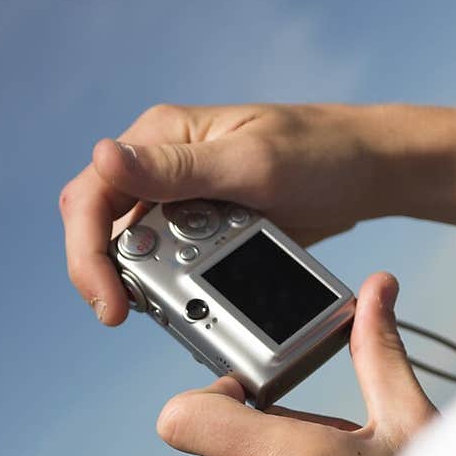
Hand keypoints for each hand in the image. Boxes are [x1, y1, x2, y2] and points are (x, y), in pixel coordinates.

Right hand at [58, 102, 385, 325]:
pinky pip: (171, 265)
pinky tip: (201, 303)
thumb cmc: (319, 152)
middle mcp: (161, 166)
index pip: (92, 195)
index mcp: (160, 138)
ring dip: (146, 284)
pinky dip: (178, 288)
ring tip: (179, 304)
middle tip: (127, 316)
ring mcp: (181, 200)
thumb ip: (177, 170)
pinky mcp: (204, 229)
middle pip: (102, 229)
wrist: (368, 172)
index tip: (109, 302)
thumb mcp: (249, 164)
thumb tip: (103, 156)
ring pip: (134, 252)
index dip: (86, 253)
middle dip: (109, 276)